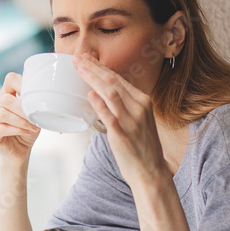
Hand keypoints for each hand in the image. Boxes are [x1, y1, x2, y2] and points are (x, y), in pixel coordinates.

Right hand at [0, 72, 42, 161]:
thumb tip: (43, 97)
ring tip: (32, 127)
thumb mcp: (34, 115)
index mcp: (6, 96)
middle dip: (22, 109)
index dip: (21, 83)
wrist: (22, 151)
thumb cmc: (28, 130)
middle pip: (5, 99)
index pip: (10, 80)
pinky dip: (17, 130)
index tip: (33, 94)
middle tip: (34, 118)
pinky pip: (0, 128)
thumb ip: (34, 104)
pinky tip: (27, 132)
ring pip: (2, 113)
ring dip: (21, 121)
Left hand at [73, 53, 169, 187]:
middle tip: (78, 59)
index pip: (119, 79)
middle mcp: (139, 107)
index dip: (101, 67)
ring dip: (93, 79)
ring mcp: (131, 120)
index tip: (87, 59)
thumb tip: (101, 96)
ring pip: (110, 93)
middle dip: (94, 68)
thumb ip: (124, 106)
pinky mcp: (122, 134)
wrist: (151, 171)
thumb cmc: (142, 147)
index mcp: (143, 101)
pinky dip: (99, 104)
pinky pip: (109, 116)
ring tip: (79, 69)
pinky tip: (89, 95)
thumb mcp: (139, 120)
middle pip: (113, 81)